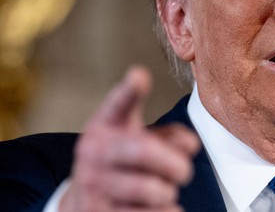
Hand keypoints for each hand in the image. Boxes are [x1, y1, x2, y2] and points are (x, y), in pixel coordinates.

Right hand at [60, 66, 200, 210]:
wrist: (83, 200)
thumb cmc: (119, 163)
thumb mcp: (136, 138)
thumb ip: (166, 135)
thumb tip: (190, 144)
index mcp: (105, 124)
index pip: (117, 104)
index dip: (129, 90)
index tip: (139, 76)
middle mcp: (93, 151)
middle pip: (144, 151)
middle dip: (176, 164)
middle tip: (183, 170)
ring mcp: (92, 183)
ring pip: (151, 189)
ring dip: (167, 192)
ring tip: (162, 190)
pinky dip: (167, 211)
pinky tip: (158, 207)